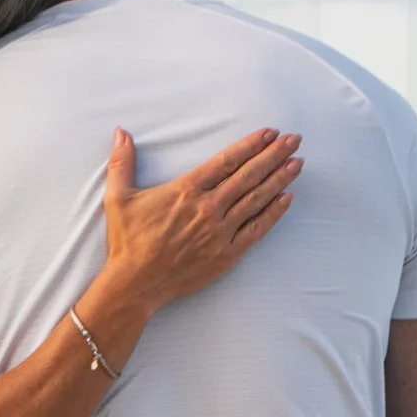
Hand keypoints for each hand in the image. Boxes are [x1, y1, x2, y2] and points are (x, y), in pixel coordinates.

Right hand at [95, 123, 299, 329]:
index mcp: (186, 190)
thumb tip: (121, 132)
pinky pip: (256, 230)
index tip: (269, 133)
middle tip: (294, 140)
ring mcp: (219, 232)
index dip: (250, 145)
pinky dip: (273, 213)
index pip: (226, 161)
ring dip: (279, 179)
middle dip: (274, 155)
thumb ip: (122, 162)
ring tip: (297, 163)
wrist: (135, 284)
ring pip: (256, 199)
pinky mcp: (226, 254)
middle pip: (248, 175)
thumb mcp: (119, 197)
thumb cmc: (127, 241)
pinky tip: (287, 198)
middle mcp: (207, 208)